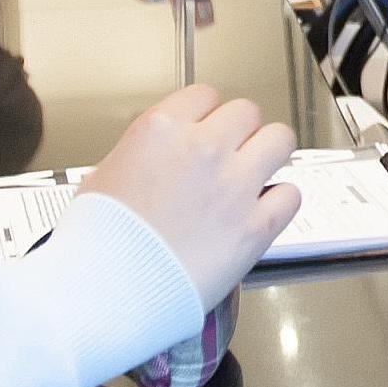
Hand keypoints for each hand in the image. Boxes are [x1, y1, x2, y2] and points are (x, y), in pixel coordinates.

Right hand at [89, 84, 300, 302]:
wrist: (108, 290)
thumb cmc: (97, 242)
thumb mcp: (102, 177)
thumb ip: (140, 155)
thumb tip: (155, 156)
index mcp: (161, 130)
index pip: (205, 95)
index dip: (206, 114)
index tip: (204, 130)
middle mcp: (204, 149)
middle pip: (247, 112)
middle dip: (239, 132)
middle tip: (230, 154)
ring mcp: (235, 186)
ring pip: (280, 139)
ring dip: (270, 153)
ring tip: (257, 172)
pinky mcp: (256, 226)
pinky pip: (290, 194)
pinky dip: (280, 201)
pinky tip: (264, 210)